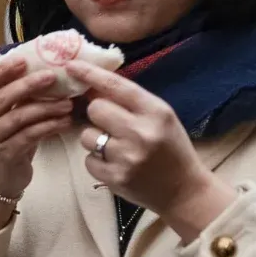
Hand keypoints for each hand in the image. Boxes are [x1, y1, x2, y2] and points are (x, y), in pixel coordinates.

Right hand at [0, 57, 74, 201]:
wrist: (0, 179)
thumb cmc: (7, 140)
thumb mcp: (7, 117)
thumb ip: (17, 98)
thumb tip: (45, 70)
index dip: (3, 71)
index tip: (24, 60)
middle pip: (2, 99)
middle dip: (28, 85)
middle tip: (52, 77)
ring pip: (18, 118)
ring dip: (45, 108)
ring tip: (67, 104)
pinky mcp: (4, 156)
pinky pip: (29, 136)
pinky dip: (49, 127)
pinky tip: (64, 122)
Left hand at [69, 61, 236, 241]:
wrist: (184, 190)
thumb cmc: (171, 148)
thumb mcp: (160, 117)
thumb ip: (130, 102)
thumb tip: (92, 87)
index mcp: (155, 112)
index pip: (115, 86)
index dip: (90, 74)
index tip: (71, 66)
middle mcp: (140, 133)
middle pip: (95, 109)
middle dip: (98, 114)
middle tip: (111, 123)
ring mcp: (126, 157)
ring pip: (86, 135)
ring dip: (95, 139)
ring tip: (116, 147)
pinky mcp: (115, 178)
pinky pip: (88, 160)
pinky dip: (97, 161)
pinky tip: (115, 164)